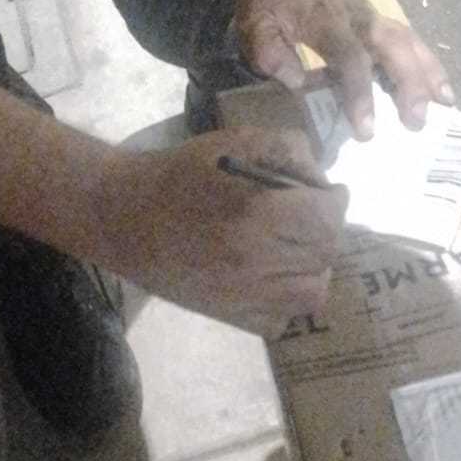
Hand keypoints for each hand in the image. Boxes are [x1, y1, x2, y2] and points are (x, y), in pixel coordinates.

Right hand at [98, 128, 347, 334]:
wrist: (123, 216)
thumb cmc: (178, 173)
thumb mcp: (233, 141)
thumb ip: (286, 148)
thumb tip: (320, 177)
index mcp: (258, 212)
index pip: (328, 217)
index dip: (337, 201)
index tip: (332, 192)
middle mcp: (256, 259)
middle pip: (324, 253)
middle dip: (326, 229)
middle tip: (313, 215)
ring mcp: (243, 295)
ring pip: (311, 292)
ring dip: (314, 266)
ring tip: (299, 246)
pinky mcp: (230, 316)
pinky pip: (282, 319)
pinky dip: (288, 300)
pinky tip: (274, 274)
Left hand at [236, 0, 453, 139]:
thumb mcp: (253, 20)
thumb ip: (268, 52)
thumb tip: (296, 83)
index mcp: (327, 21)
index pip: (350, 59)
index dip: (360, 94)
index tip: (366, 129)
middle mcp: (358, 18)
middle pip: (393, 49)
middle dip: (409, 86)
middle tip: (417, 123)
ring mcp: (372, 16)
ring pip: (408, 42)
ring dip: (428, 74)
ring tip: (445, 106)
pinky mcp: (379, 18)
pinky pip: (409, 39)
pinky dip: (428, 63)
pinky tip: (441, 88)